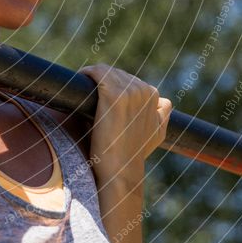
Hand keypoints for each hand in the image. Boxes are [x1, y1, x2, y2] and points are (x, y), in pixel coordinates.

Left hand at [78, 64, 171, 178]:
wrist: (120, 171)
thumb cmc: (132, 155)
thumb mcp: (157, 134)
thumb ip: (162, 116)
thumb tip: (162, 103)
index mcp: (154, 97)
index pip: (129, 80)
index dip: (113, 86)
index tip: (100, 98)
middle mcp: (144, 91)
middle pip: (116, 74)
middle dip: (102, 82)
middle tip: (88, 94)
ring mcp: (130, 91)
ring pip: (106, 71)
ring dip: (93, 77)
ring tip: (82, 89)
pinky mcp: (114, 94)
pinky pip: (97, 72)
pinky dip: (87, 73)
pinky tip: (79, 80)